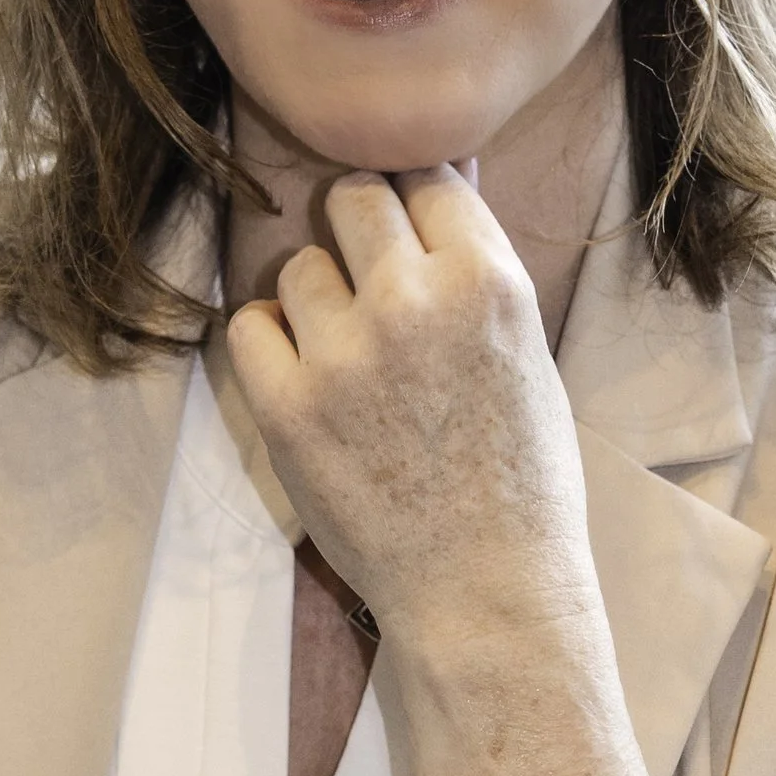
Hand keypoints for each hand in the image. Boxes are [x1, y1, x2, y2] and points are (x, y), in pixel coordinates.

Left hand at [229, 165, 648, 775]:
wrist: (486, 595)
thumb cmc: (520, 484)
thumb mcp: (528, 357)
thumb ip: (476, 275)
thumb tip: (434, 189)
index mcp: (489, 283)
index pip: (426, 179)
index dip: (414, 210)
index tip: (408, 244)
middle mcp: (414, 303)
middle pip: (354, 198)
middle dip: (358, 233)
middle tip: (368, 286)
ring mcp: (344, 355)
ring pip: (299, 265)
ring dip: (315, 298)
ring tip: (346, 356)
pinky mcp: (286, 408)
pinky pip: (248, 326)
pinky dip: (269, 344)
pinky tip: (304, 379)